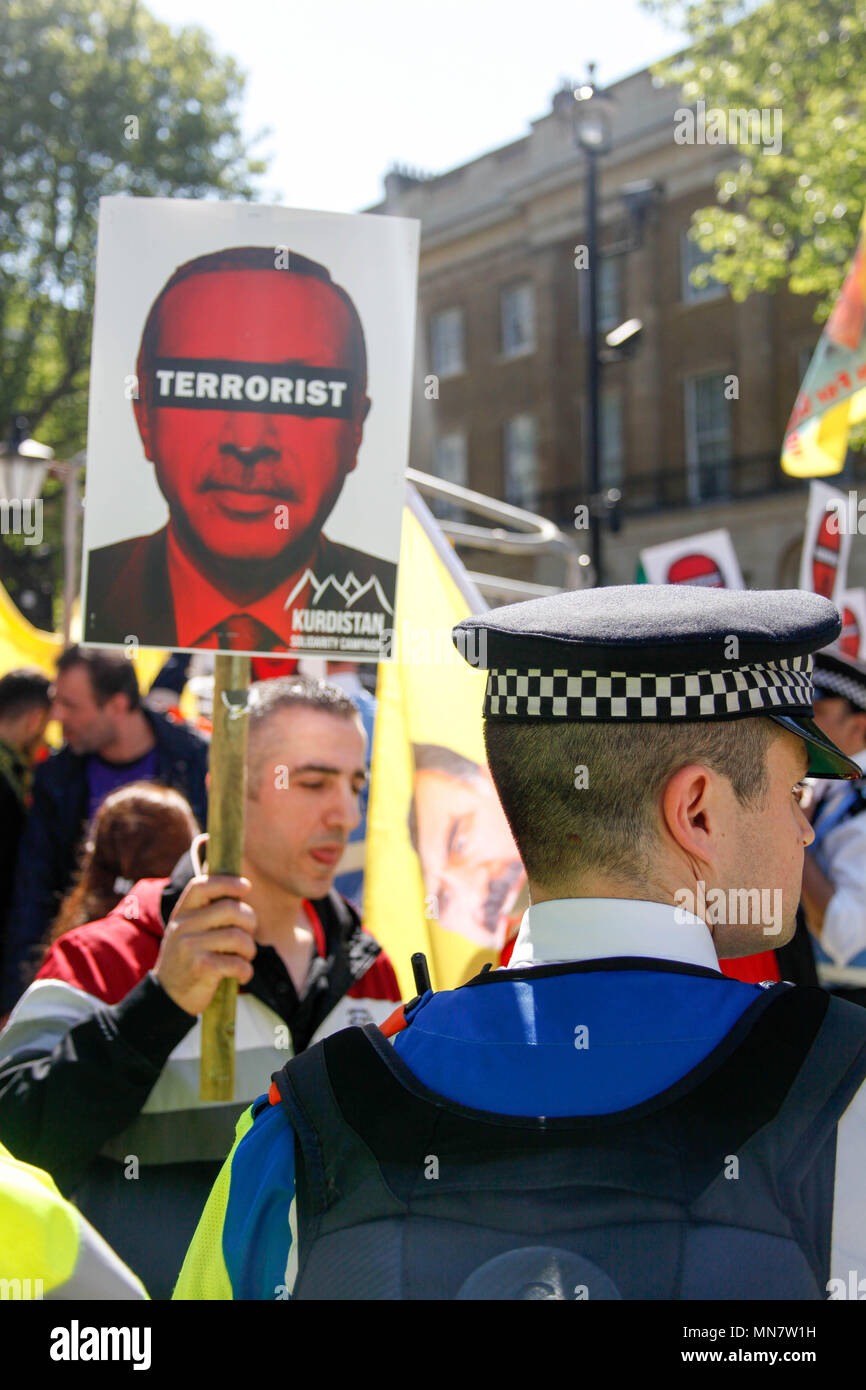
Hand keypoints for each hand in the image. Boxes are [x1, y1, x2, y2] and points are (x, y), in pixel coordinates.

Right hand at [154, 874, 256, 1015]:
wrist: (168, 996)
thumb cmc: (187, 959)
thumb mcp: (187, 931)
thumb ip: (206, 913)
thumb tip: (240, 888)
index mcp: (181, 913)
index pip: (202, 885)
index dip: (227, 882)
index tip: (246, 887)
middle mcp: (184, 926)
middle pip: (230, 909)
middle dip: (250, 921)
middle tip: (249, 934)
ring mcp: (191, 947)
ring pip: (238, 937)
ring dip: (250, 949)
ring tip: (245, 957)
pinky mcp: (202, 968)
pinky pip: (238, 963)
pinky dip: (246, 971)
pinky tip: (242, 975)